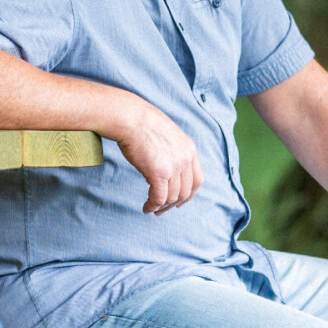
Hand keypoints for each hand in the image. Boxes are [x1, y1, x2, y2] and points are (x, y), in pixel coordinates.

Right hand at [111, 100, 201, 214]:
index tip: (178, 202)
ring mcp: (174, 166)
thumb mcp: (167, 136)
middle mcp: (185, 158)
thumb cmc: (142, 124)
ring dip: (162, 207)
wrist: (130, 117)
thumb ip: (172, 152)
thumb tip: (166, 169)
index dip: (188, 195)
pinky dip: (153, 205)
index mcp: (189, 149)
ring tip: (152, 208)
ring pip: (172, 197)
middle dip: (173, 204)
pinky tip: (146, 207)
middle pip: (185, 192)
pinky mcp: (159, 173)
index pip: (197, 180)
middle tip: (161, 210)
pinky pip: (159, 197)